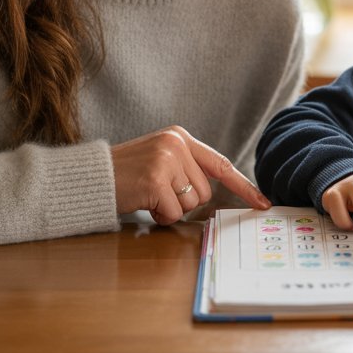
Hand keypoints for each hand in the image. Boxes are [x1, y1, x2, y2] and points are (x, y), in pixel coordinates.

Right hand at [111, 125, 270, 224]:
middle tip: (155, 192)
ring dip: (170, 209)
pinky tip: (141, 202)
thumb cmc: (124, 174)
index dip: (243, 186)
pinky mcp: (155, 179)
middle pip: (204, 192)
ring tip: (147, 194)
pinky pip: (173, 213)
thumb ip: (185, 169)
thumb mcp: (159, 159)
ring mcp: (166, 160)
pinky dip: (158, 215)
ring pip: (191, 204)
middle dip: (182, 201)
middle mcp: (176, 143)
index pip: (220, 164)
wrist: (88, 177)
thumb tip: (209, 196)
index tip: (263, 203)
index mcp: (180, 136)